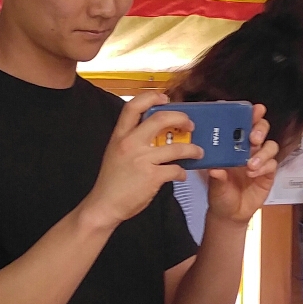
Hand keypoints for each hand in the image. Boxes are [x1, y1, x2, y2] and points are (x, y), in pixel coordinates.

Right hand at [83, 92, 196, 227]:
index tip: (165, 98)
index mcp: (120, 136)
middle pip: (160, 119)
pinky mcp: (151, 177)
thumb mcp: (115, 153)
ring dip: (192, 149)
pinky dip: (182, 172)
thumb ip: (132, 140)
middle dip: (181, 118)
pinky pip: (175, 169)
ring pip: (176, 147)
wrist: (104, 205)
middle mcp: (130, 144)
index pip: (133, 106)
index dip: (151, 97)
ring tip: (198, 152)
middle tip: (190, 124)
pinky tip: (181, 174)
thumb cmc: (112, 181)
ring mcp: (141, 160)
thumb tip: (157, 133)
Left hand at [204, 105, 280, 223]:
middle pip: (261, 129)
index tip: (251, 108)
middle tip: (253, 138)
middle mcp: (248, 149)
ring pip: (270, 145)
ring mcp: (260, 160)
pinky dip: (264, 166)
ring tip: (250, 164)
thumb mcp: (214, 186)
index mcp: (232, 146)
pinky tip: (254, 173)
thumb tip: (216, 169)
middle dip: (259, 128)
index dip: (248, 114)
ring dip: (262, 152)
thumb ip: (216, 177)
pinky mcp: (268, 173)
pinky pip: (272, 164)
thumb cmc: (220, 194)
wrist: (230, 214)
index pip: (241, 124)